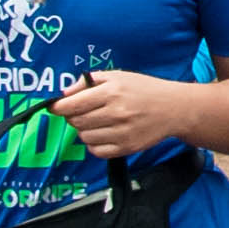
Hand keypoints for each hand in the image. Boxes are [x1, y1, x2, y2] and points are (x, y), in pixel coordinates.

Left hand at [51, 68, 199, 154]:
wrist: (173, 108)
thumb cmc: (144, 89)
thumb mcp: (118, 76)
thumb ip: (89, 81)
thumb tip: (65, 94)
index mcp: (112, 92)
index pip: (73, 104)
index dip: (58, 107)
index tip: (55, 107)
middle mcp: (116, 112)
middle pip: (76, 121)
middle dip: (73, 117)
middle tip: (81, 112)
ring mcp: (122, 132)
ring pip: (84, 137)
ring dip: (84, 130)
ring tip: (95, 122)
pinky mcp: (127, 147)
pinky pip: (97, 151)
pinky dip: (94, 144)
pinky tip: (102, 134)